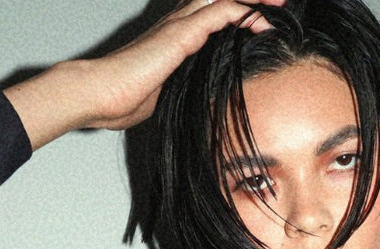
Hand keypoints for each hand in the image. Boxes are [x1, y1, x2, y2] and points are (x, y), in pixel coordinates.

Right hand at [84, 0, 284, 130]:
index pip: (212, 18)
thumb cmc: (121, 101)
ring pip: (226, 0)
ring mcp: (180, 26)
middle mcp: (178, 25)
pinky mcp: (182, 33)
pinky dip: (247, 13)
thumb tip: (199, 108)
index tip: (262, 23)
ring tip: (280, 4)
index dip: (238, 16)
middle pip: (221, 2)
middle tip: (278, 3)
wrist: (99, 95)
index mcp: (174, 40)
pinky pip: (224, 12)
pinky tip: (264, 22)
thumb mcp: (163, 98)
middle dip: (250, 0)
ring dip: (255, 0)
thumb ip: (182, 92)